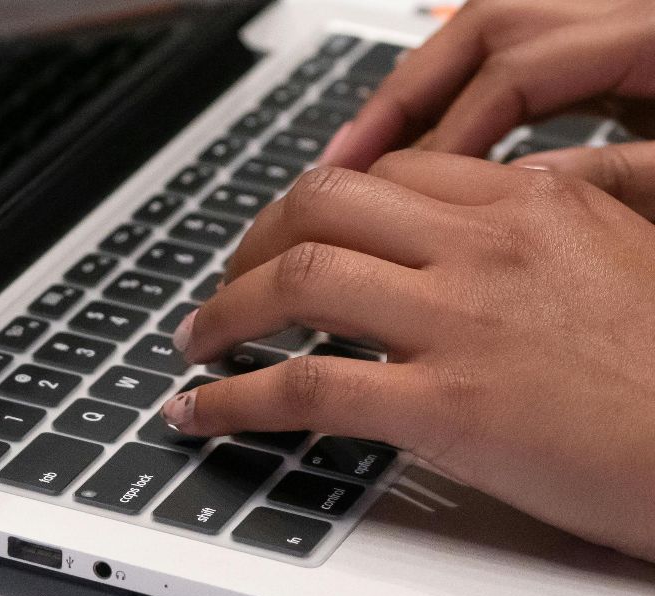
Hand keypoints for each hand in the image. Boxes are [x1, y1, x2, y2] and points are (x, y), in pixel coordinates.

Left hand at [162, 152, 654, 559]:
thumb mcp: (624, 260)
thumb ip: (544, 233)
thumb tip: (474, 229)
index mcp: (536, 203)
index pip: (390, 173)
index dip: (315, 206)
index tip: (285, 238)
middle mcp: (490, 246)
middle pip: (324, 205)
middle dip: (251, 243)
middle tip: (225, 285)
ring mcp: (464, 322)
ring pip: (298, 280)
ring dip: (223, 313)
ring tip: (196, 343)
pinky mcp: (448, 406)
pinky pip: (304, 386)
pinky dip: (230, 400)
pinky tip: (200, 414)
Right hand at [325, 0, 654, 171]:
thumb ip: (610, 178)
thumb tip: (501, 191)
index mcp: (650, 29)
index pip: (512, 74)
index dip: (447, 138)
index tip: (398, 199)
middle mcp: (624, 6)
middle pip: (481, 24)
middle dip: (406, 95)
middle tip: (348, 161)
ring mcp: (613, 13)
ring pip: (485, 25)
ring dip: (421, 85)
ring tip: (369, 149)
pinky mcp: (611, 35)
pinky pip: (515, 46)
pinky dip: (461, 88)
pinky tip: (427, 136)